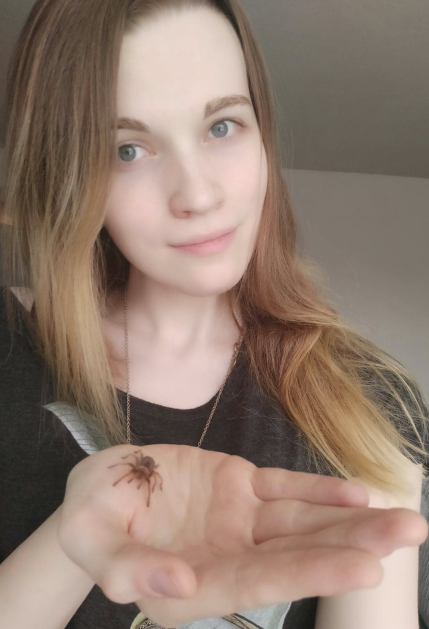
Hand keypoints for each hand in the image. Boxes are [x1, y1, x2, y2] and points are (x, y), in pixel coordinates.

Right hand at [58, 443, 427, 627]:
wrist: (100, 485)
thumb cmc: (88, 517)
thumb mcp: (90, 539)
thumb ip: (126, 568)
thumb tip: (177, 585)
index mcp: (194, 582)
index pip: (259, 580)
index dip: (310, 571)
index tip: (364, 566)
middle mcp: (227, 555)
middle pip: (296, 553)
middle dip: (355, 545)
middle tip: (410, 535)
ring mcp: (237, 519)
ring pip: (300, 520)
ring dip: (350, 519)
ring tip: (403, 520)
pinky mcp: (238, 485)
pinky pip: (283, 487)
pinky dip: (319, 490)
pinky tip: (355, 492)